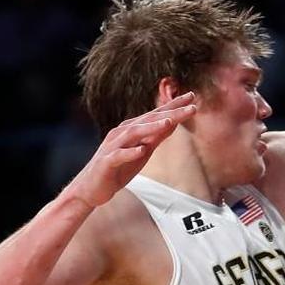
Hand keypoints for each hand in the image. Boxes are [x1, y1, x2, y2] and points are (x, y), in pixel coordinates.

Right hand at [67, 92, 197, 206]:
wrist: (91, 188)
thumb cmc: (119, 169)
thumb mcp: (142, 151)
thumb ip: (156, 137)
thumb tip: (174, 123)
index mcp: (132, 129)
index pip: (156, 114)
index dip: (174, 105)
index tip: (192, 96)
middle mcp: (122, 133)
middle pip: (148, 120)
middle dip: (170, 113)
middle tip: (191, 105)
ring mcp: (113, 146)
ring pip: (133, 133)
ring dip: (151, 127)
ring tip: (168, 122)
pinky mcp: (106, 162)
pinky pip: (118, 156)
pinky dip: (130, 152)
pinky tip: (142, 150)